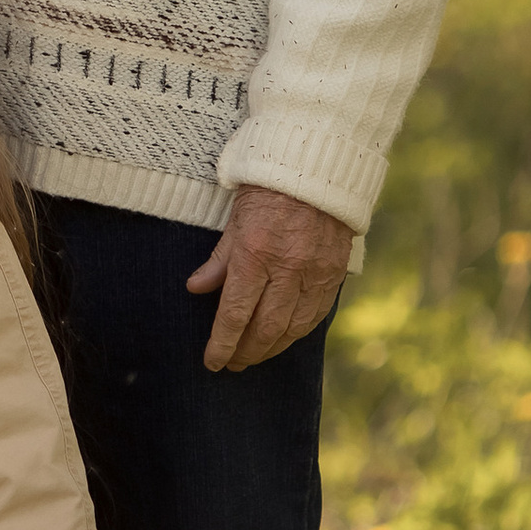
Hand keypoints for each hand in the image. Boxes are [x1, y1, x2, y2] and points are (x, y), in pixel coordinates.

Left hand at [186, 183, 352, 372]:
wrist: (317, 165)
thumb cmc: (268, 189)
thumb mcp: (234, 219)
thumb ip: (218, 260)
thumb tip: (195, 289)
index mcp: (255, 254)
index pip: (235, 314)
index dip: (222, 344)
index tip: (212, 362)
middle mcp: (287, 269)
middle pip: (265, 329)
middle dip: (246, 352)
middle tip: (232, 364)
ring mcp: (315, 274)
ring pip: (293, 329)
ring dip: (271, 349)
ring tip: (254, 356)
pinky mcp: (335, 274)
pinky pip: (316, 315)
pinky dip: (298, 333)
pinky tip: (284, 338)